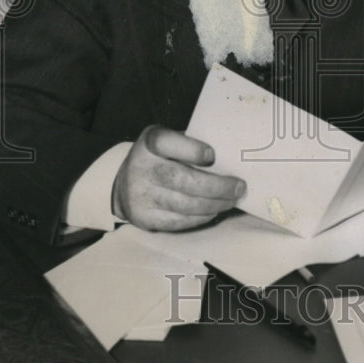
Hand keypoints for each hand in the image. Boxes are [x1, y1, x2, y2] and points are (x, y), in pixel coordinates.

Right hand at [112, 124, 245, 230]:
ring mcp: (141, 195)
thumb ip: (192, 144)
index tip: (212, 155)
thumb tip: (230, 156)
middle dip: (216, 186)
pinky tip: (214, 210)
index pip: (165, 143)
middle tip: (239, 187)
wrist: (124, 184)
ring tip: (232, 200)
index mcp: (149, 143)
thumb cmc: (160, 158)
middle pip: (181, 179)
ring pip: (184, 205)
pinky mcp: (144, 217)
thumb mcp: (170, 141)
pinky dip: (201, 217)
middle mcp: (141, 168)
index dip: (190, 149)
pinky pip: (179, 221)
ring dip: (214, 204)